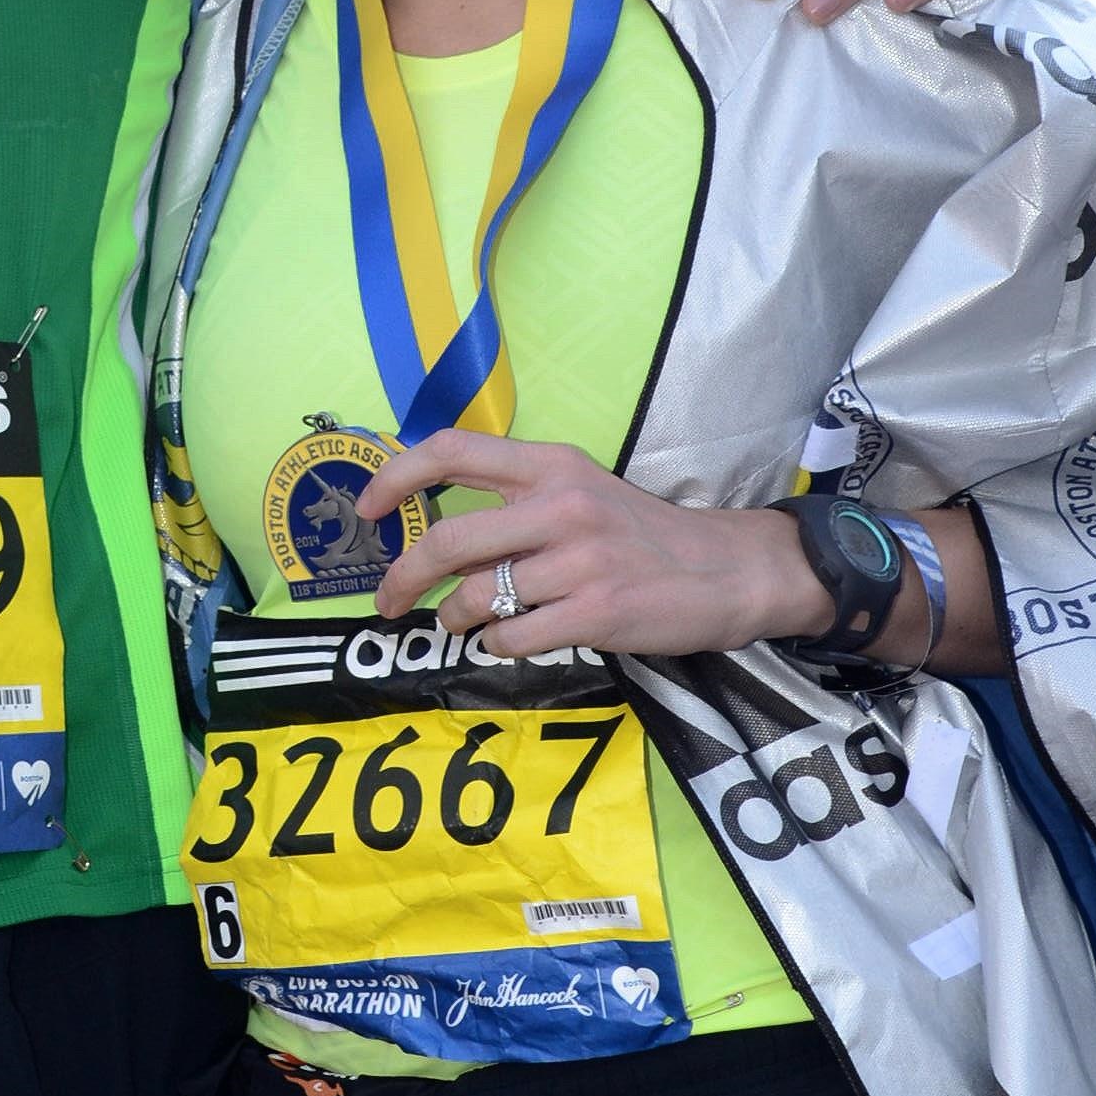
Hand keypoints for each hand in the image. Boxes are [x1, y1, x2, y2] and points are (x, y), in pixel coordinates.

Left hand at [362, 430, 826, 650]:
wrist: (728, 570)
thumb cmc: (641, 535)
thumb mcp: (582, 492)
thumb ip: (516, 502)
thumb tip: (437, 539)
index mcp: (552, 464)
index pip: (452, 450)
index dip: (396, 477)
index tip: (368, 509)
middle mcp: (561, 504)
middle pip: (448, 540)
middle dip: (403, 578)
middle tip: (387, 601)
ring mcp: (579, 560)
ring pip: (475, 596)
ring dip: (454, 619)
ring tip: (459, 625)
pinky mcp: (595, 612)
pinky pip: (511, 636)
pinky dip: (496, 645)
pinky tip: (509, 640)